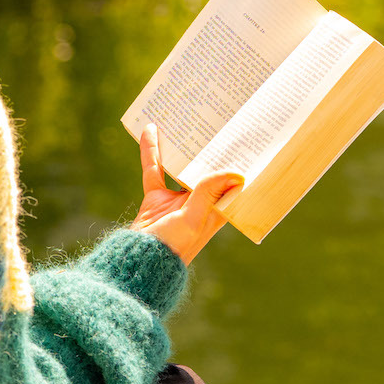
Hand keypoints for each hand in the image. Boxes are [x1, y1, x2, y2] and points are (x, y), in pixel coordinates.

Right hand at [131, 123, 243, 264]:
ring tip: (187, 121)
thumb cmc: (172, 247)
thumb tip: (236, 173)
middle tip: (218, 121)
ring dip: (182, 146)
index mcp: (215, 211)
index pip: (231, 182)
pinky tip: (151, 130)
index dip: (238, 163)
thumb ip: (208, 194)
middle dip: (211, 148)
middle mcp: (199, 204)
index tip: (245, 140)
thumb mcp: (193, 220)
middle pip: (207, 169)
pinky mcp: (156, 198)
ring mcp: (177, 200)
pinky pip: (154, 169)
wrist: (138, 263)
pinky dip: (152, 151)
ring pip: (181, 166)